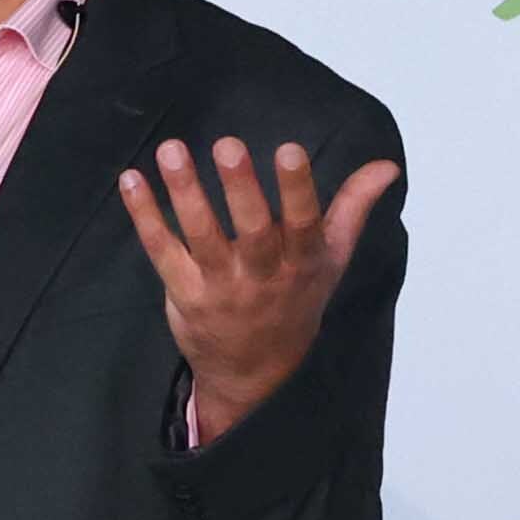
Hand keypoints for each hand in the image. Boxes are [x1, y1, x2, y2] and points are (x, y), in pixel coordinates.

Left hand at [119, 137, 402, 447]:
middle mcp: (262, 275)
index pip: (302, 224)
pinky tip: (132, 180)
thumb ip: (354, 207)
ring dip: (185, 192)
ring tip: (172, 150)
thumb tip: (387, 165)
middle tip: (227, 146)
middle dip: (240, 188)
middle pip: (252, 231)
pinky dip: (145, 215)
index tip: (289, 150)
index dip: (296, 189)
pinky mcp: (183, 291)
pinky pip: (162, 250)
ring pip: (201, 236)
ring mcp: (220, 285)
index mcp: (301, 262)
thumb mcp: (332, 258)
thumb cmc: (296, 302)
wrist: (256, 374)